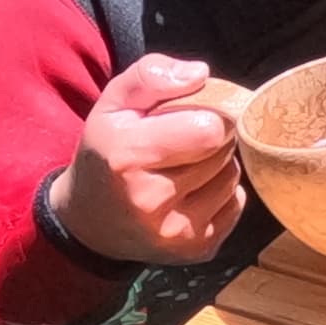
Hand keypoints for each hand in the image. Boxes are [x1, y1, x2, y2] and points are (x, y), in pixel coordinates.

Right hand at [48, 49, 243, 265]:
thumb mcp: (113, 104)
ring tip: (183, 166)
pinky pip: (235, 204)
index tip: (189, 115)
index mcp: (128, 157)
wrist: (89, 222)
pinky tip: (190, 192)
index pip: (209, 128)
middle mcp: (152, 200)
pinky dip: (220, 193)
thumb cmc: (106, 152)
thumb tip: (201, 74)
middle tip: (181, 141)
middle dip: (210, 138)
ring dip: (216, 166)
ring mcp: (176, 231)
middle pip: (223, 151)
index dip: (206, 113)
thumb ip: (151, 76)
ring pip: (232, 177)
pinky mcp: (197, 250)